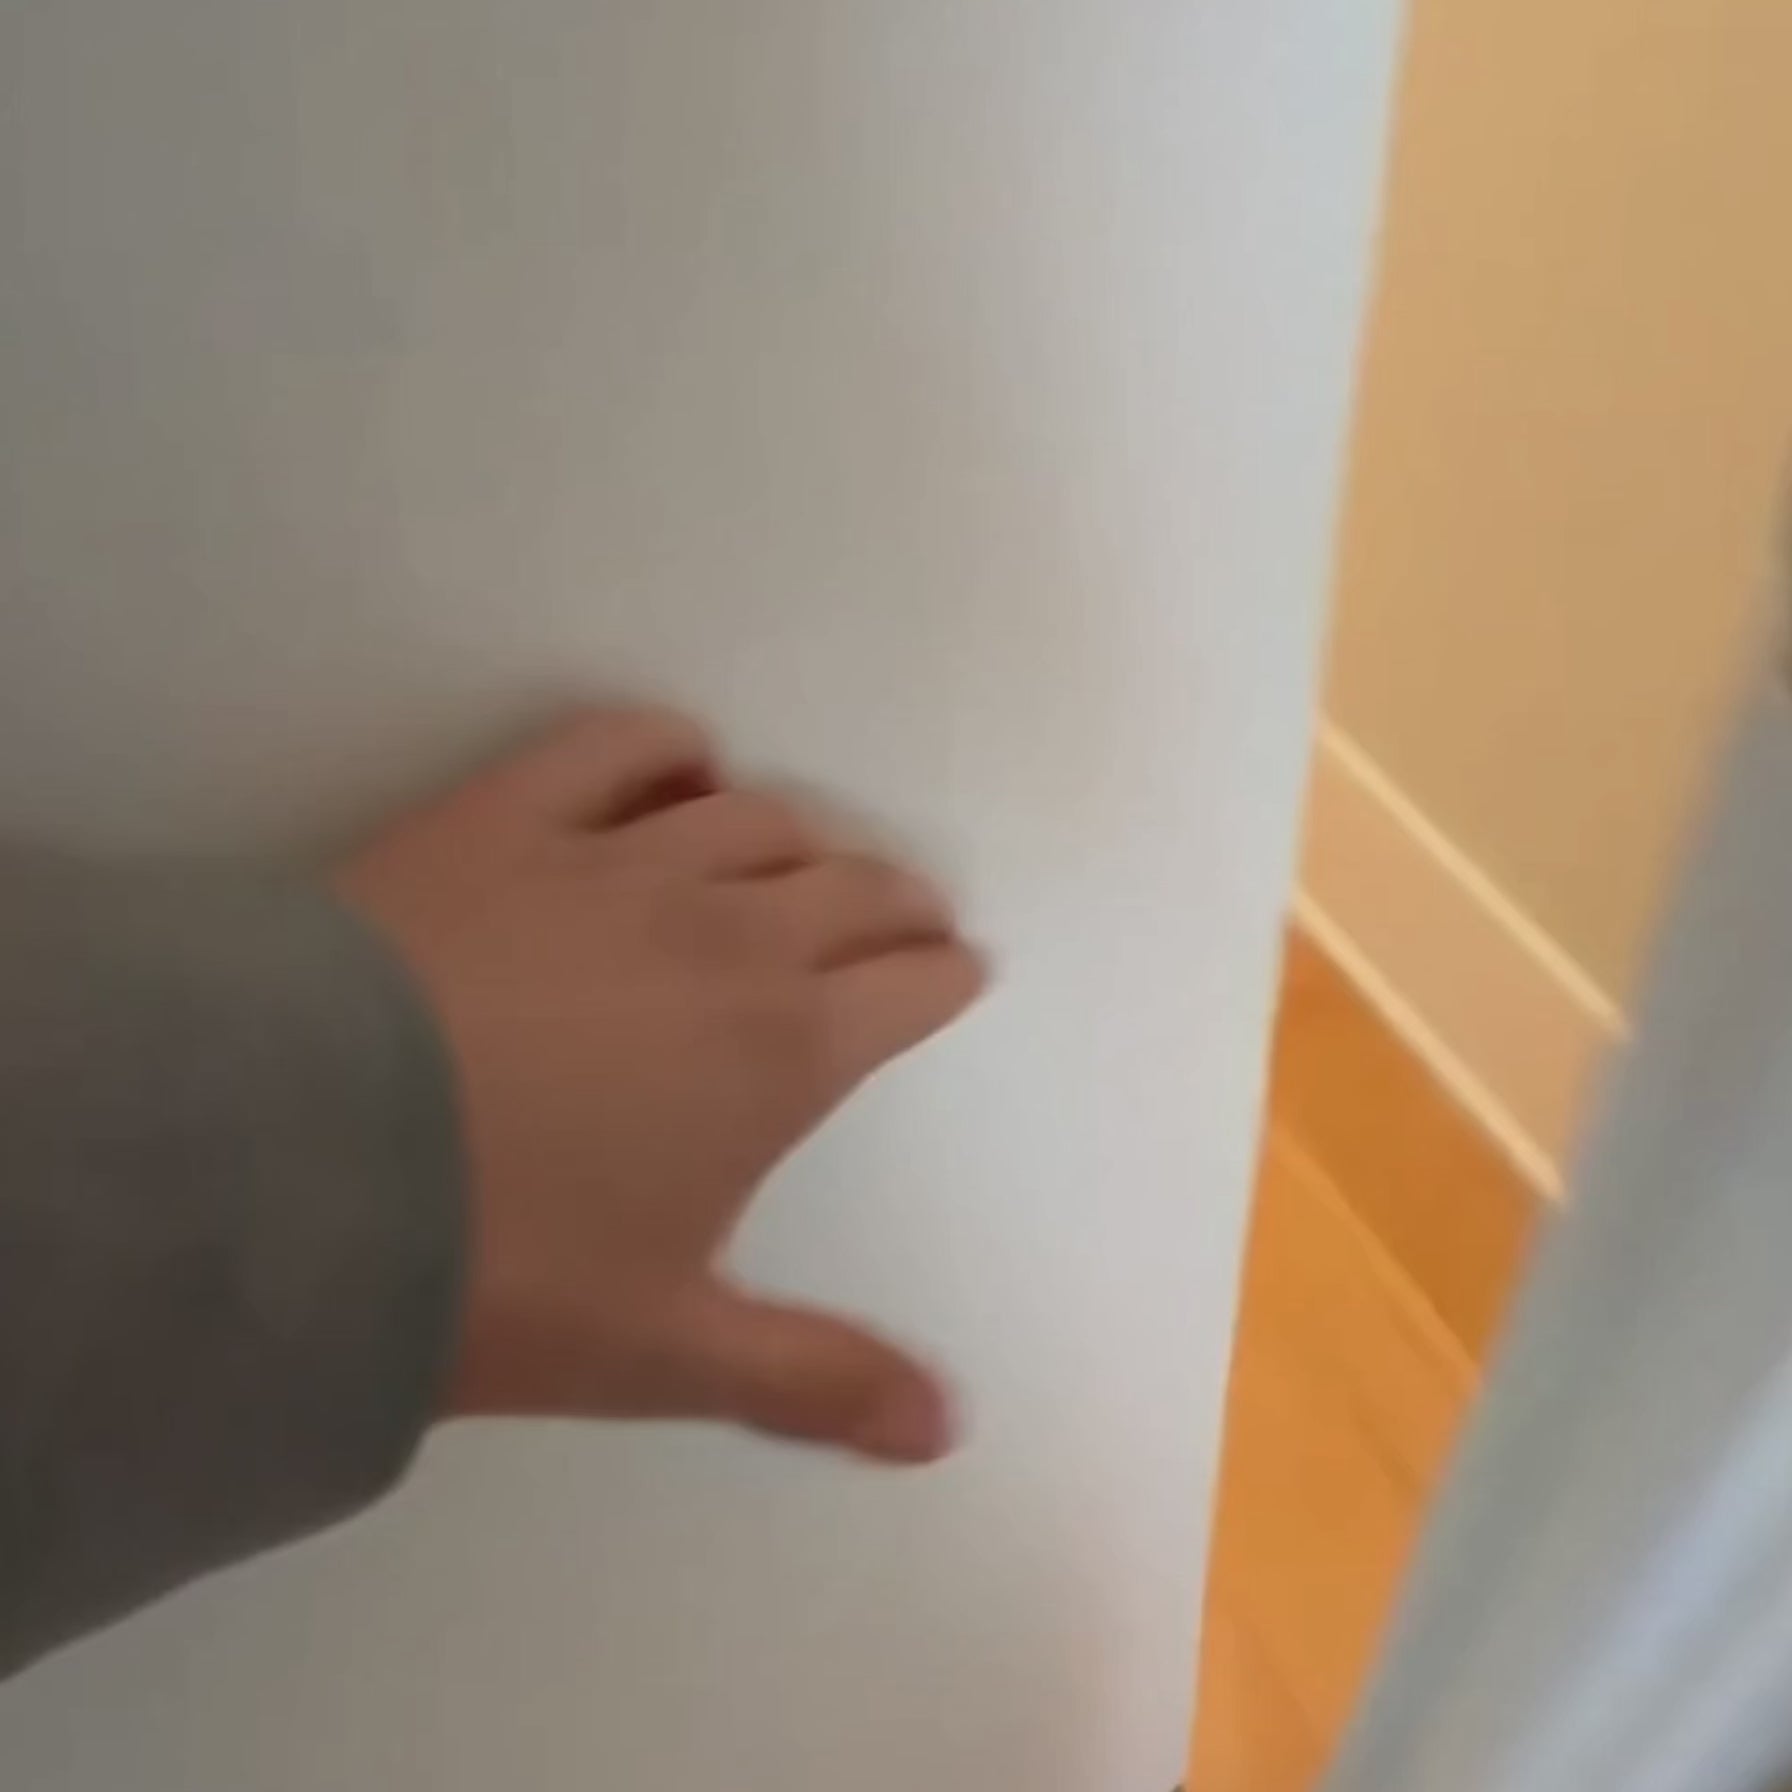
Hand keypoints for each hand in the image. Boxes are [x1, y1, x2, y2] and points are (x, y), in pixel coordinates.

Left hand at [337, 707, 984, 1464]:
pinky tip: (678, 768)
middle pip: (850, 887)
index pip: (906, 987)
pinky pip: (620, 749)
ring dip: (799, 840)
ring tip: (796, 866)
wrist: (293, 1171)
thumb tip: (947, 1430)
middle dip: (893, 904)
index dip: (942, 978)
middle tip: (900, 922)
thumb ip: (816, 1379)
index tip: (953, 974)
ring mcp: (617, 861)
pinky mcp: (509, 815)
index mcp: (781, 1051)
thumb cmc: (500, 1272)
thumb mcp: (662, 1351)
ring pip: (753, 819)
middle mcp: (726, 935)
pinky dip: (669, 752)